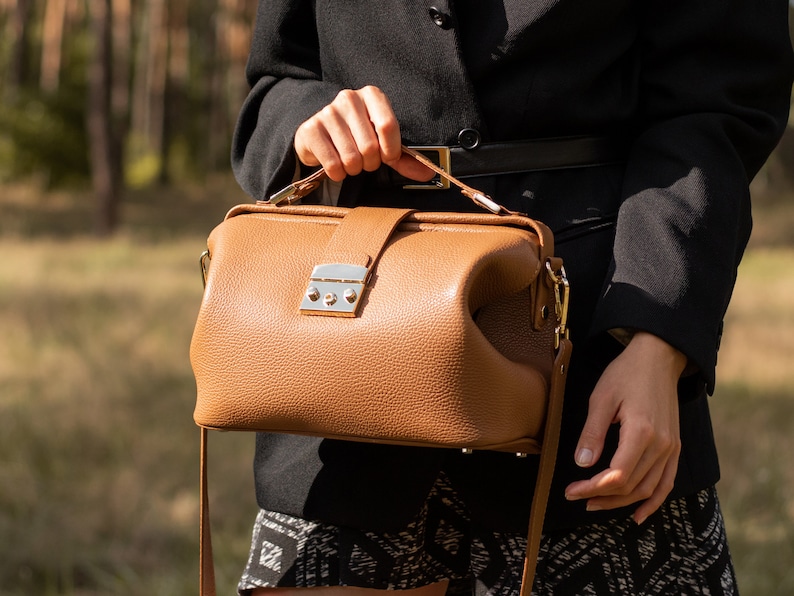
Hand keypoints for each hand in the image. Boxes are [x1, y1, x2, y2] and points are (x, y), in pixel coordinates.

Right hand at [294, 85, 433, 182]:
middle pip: (370, 147)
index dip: (390, 150)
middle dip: (370, 163)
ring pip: (351, 158)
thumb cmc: (356, 138)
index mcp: (372, 96)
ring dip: (353, 170)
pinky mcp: (311, 130)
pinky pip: (333, 165)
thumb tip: (429, 173)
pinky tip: (335, 165)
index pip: (388, 126)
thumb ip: (404, 159)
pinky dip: (337, 173)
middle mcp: (349, 98)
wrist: (319, 137)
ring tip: (350, 161)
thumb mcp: (383, 144)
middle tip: (364, 160)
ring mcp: (328, 112)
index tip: (387, 157)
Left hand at [564, 332, 686, 524]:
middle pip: (632, 486)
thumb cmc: (626, 374)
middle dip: (602, 497)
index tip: (571, 491)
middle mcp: (661, 445)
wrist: (658, 358)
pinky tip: (638, 514)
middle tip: (577, 498)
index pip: (617, 476)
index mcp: (641, 432)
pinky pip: (666, 482)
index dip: (592, 488)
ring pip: (648, 489)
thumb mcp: (601, 398)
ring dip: (622, 502)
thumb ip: (592, 433)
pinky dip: (653, 501)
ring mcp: (671, 448)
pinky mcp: (674, 447)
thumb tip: (582, 464)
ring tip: (595, 504)